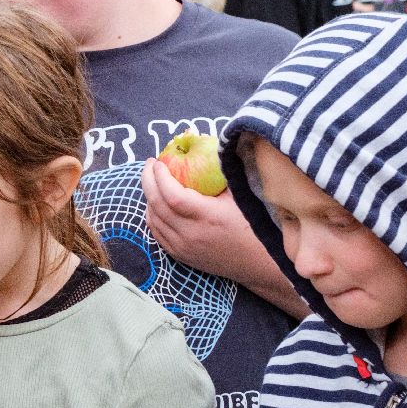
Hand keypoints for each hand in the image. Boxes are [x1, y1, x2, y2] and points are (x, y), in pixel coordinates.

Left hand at [141, 157, 258, 278]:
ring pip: (153, 219)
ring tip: (153, 180)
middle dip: (148, 181)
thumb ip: (223, 171)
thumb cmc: (254, 223)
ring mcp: (183, 247)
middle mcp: (191, 234)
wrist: (258, 262)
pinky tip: (156, 203)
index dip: (161, 176)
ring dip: (148, 197)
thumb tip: (207, 144)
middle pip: (157, 205)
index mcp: (208, 216)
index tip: (159, 161)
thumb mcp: (241, 195)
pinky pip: (156, 233)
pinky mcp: (181, 255)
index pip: (172, 195)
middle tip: (150, 165)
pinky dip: (152, 215)